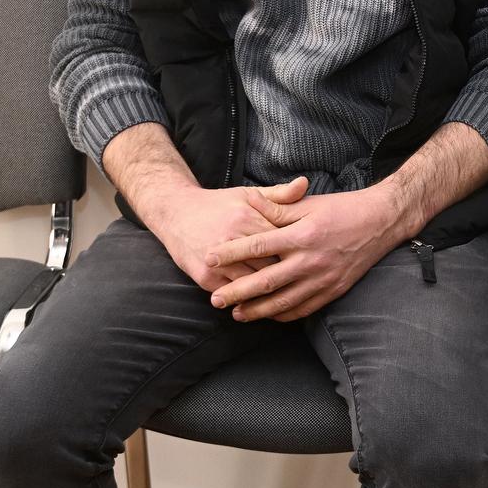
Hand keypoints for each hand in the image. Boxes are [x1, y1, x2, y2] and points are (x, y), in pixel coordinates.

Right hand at [144, 176, 308, 293]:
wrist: (176, 213)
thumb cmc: (219, 204)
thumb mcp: (248, 194)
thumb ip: (278, 194)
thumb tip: (304, 184)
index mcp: (247, 217)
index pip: (281, 240)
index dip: (297, 251)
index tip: (312, 257)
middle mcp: (231, 239)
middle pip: (269, 264)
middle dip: (287, 273)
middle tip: (304, 281)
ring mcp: (217, 261)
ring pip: (252, 283)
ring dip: (270, 292)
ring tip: (289, 296)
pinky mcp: (204, 277)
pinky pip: (233, 294)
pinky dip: (248, 300)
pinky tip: (263, 304)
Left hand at [203, 184, 407, 322]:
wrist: (381, 222)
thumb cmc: (342, 209)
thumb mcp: (308, 204)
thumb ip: (277, 208)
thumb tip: (248, 201)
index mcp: (302, 235)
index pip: (258, 246)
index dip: (231, 254)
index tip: (209, 259)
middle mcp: (310, 260)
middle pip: (266, 281)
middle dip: (237, 292)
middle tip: (215, 299)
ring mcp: (323, 279)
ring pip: (283, 302)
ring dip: (257, 310)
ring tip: (236, 314)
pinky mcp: (333, 290)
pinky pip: (304, 309)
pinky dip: (283, 315)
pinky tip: (269, 315)